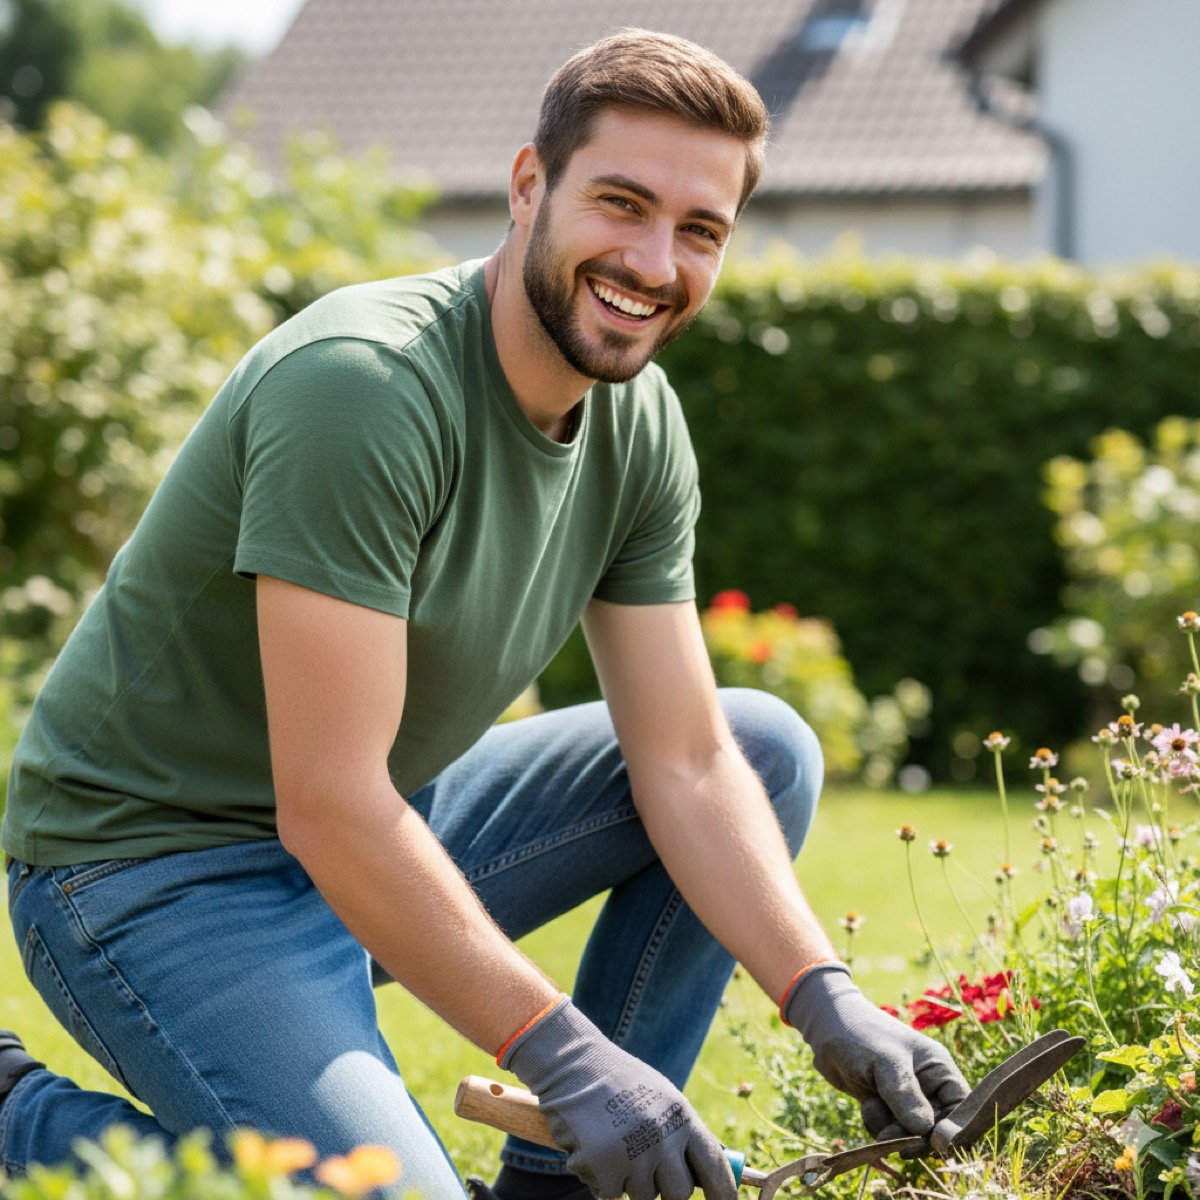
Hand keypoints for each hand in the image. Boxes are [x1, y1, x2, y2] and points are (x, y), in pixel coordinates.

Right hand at [502, 997, 735, 1199]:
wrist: (572, 1063)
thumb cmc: (619, 1082)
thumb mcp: (661, 1098)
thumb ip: (683, 1134)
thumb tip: (710, 1175)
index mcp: (681, 1116)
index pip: (715, 1167)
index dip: (724, 1194)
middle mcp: (661, 1135)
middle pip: (680, 1193)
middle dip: (665, 1188)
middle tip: (646, 1166)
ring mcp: (633, 1153)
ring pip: (642, 1197)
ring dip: (628, 1180)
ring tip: (614, 1143)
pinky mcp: (603, 1168)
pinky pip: (609, 1194)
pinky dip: (601, 1179)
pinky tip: (593, 1147)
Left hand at [785, 964, 968, 1139]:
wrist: (825, 1028)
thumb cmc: (860, 1035)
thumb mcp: (886, 1062)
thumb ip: (905, 1095)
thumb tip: (925, 1131)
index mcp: (939, 1069)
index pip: (962, 1110)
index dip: (953, 1131)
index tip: (932, 1144)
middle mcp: (927, 1086)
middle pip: (935, 1129)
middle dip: (913, 1136)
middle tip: (889, 1136)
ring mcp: (905, 1097)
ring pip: (909, 1134)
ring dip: (889, 1129)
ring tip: (870, 1105)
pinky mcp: (885, 1106)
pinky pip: (890, 1132)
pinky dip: (876, 1125)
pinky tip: (865, 1105)